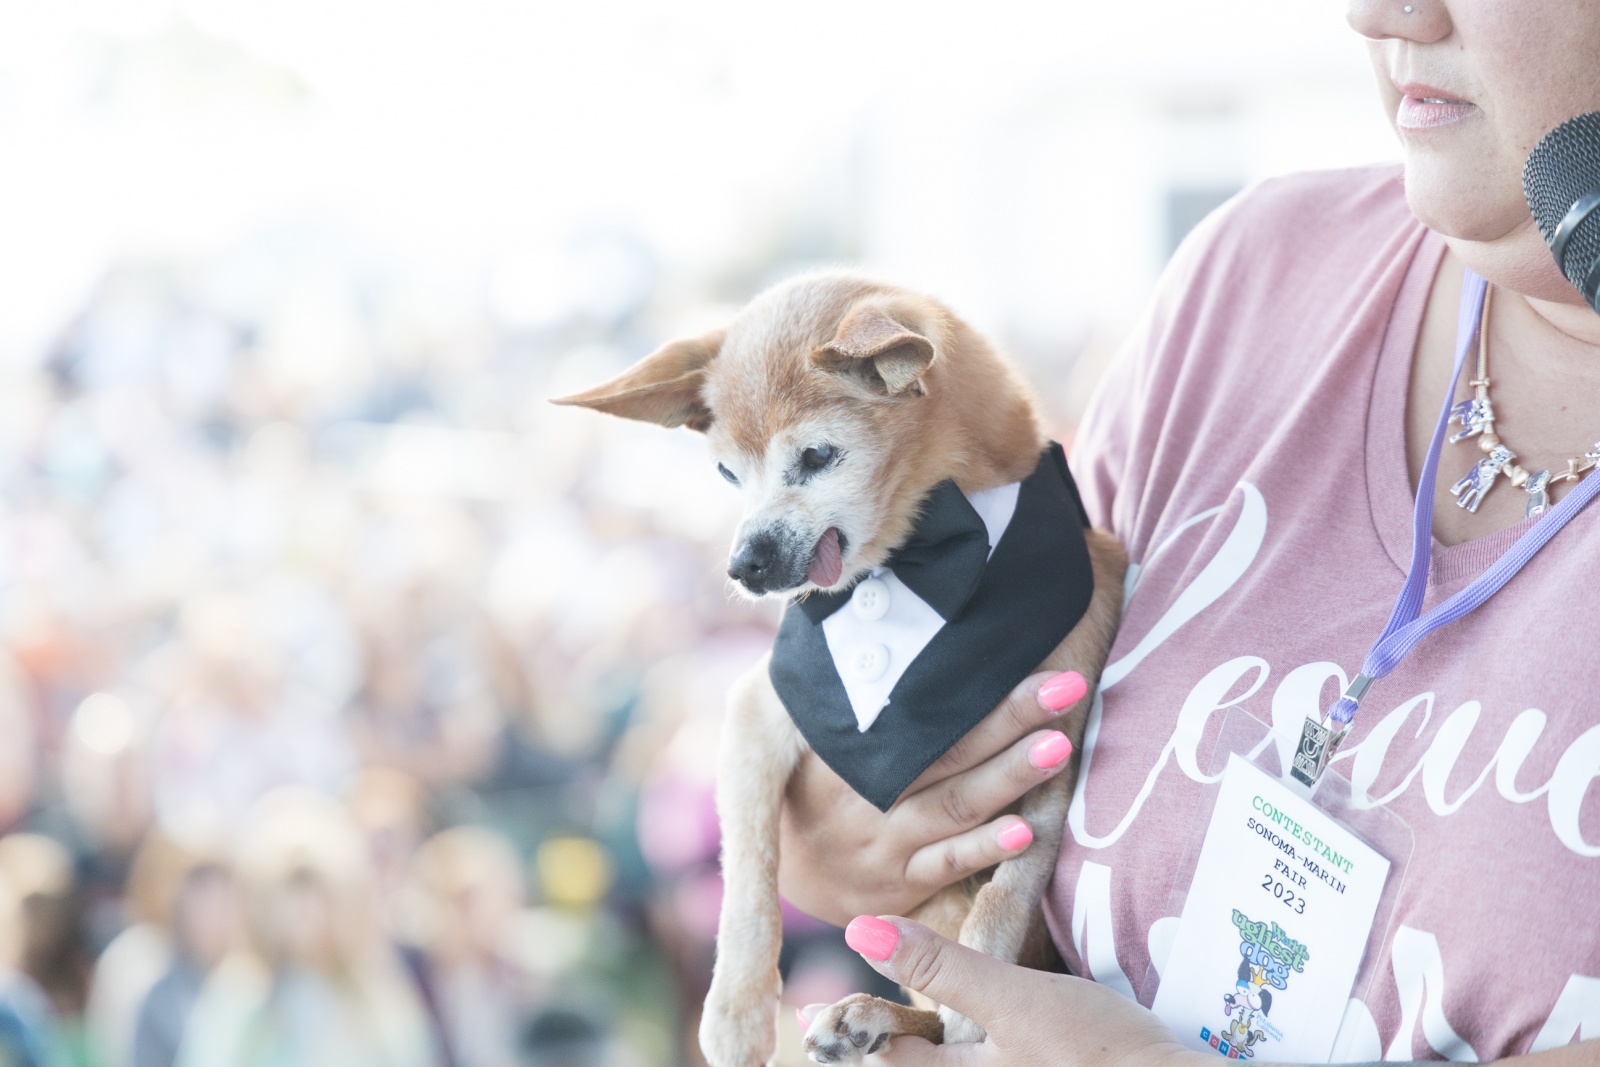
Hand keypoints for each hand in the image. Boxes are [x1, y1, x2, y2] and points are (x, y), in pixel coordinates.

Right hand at [776, 670, 1087, 925]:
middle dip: (1011, 717)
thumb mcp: (811, 732)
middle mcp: (864, 793)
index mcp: (843, 748)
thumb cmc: (811, 779)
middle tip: (1065, 685)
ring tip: (1059, 746)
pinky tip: (1026, 831)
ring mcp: (884, 842)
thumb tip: (887, 614)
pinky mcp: (900, 883)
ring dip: (1011, 776)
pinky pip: (947, 865)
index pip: (913, 711)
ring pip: (957, 805)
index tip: (1018, 652)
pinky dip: (985, 849)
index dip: (968, 684)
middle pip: (947, 750)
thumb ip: (852, 694)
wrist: (780, 867)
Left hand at [839, 915, 1201, 1066]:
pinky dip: (957, 1057)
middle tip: (832, 1026)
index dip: (850, 1030)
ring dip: (922, 1052)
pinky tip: (971, 1041)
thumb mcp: (1014, 1002)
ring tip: (902, 1036)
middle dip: (886, 1050)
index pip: (887, 1059)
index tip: (809, 1015)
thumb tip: (861, 931)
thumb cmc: (1099, 1051)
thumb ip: (940, 967)